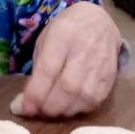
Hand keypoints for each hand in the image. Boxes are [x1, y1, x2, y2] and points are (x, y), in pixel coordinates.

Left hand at [20, 2, 120, 117]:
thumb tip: (26, 103)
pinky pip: (95, 101)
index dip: (36, 93)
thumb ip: (37, 71)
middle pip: (67, 87)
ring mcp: (100, 64)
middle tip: (38, 111)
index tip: (24, 108)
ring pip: (82, 97)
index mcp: (62, 36)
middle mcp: (83, 50)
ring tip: (52, 109)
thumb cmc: (65, 32)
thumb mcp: (45, 42)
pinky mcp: (110, 77)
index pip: (48, 70)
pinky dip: (79, 109)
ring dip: (63, 110)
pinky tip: (69, 105)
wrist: (98, 22)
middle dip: (49, 106)